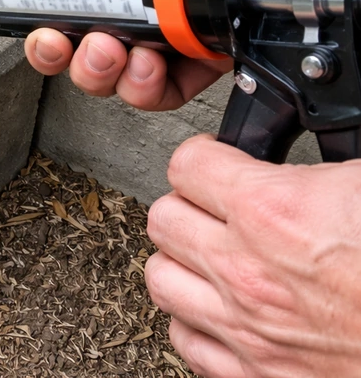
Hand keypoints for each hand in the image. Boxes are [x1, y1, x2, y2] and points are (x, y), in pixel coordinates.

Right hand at [24, 0, 360, 108]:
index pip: (92, 12)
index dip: (64, 31)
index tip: (52, 33)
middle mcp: (170, 3)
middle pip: (106, 56)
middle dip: (85, 61)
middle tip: (94, 45)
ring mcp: (200, 29)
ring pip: (140, 81)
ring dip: (121, 78)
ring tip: (126, 54)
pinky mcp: (234, 50)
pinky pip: (187, 89)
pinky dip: (164, 88)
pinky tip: (160, 66)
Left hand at [145, 135, 360, 376]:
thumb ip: (331, 167)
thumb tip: (327, 140)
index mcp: (275, 212)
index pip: (187, 164)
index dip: (206, 156)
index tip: (221, 161)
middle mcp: (247, 272)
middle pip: (163, 219)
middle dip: (188, 205)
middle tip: (218, 206)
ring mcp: (249, 330)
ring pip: (161, 278)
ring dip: (184, 261)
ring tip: (215, 254)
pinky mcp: (260, 377)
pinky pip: (187, 340)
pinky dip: (198, 321)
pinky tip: (227, 309)